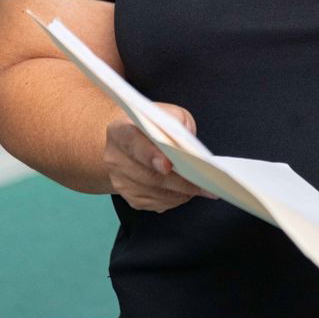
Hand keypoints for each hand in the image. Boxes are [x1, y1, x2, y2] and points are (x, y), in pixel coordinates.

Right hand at [102, 102, 216, 211]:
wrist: (131, 140)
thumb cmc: (153, 125)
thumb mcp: (166, 113)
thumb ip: (177, 122)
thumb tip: (189, 146)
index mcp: (120, 130)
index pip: (133, 143)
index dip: (150, 155)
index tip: (168, 165)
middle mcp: (115, 158)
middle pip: (147, 174)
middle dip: (178, 180)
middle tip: (204, 182)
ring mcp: (119, 180)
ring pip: (153, 192)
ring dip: (179, 193)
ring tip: (202, 188)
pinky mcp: (129, 197)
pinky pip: (153, 204)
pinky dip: (173, 200)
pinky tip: (187, 193)